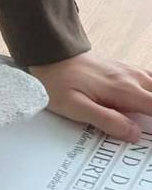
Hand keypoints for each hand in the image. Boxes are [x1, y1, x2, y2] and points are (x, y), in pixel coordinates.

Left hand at [27, 52, 151, 141]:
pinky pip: (148, 79)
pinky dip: (151, 91)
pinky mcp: (121, 69)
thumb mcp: (76, 107)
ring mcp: (127, 71)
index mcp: (123, 90)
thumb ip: (107, 120)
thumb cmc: (57, 81)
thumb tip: (134, 134)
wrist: (48, 54)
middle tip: (147, 128)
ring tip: (145, 119)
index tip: (151, 135)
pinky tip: (145, 100)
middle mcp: (130, 78)